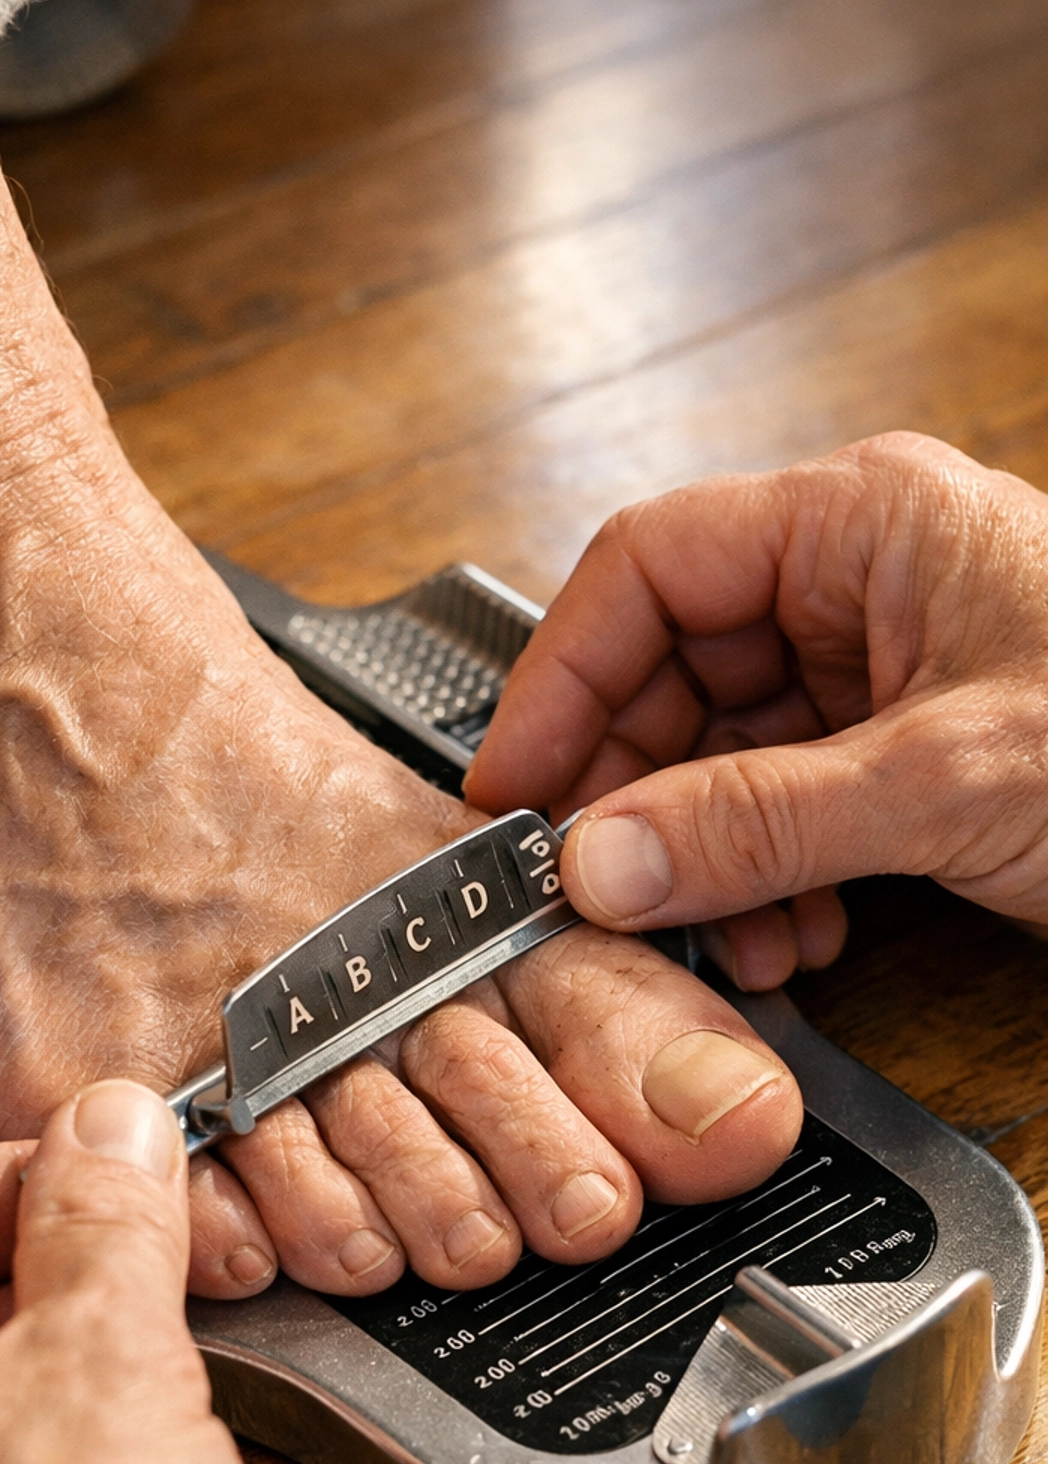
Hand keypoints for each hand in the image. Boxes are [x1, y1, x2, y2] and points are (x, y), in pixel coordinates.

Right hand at [466, 433, 1047, 986]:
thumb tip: (601, 857)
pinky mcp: (910, 747)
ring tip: (728, 940)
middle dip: (640, 796)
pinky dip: (770, 878)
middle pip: (673, 671)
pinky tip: (794, 937)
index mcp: (861, 523)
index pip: (647, 569)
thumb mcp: (948, 782)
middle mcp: (861, 580)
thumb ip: (758, 822)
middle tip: (603, 893)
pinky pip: (787, 803)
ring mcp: (885, 666)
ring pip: (724, 752)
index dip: (562, 681)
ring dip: (707, 858)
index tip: (516, 791)